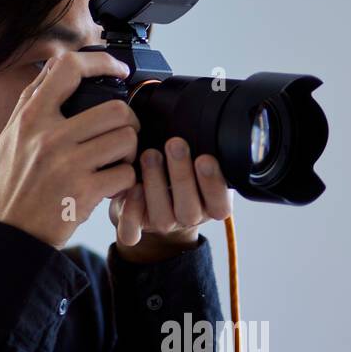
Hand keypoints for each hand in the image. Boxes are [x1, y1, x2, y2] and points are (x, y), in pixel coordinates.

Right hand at [0, 52, 139, 248]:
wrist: (9, 233)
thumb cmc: (11, 185)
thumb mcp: (10, 137)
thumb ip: (32, 102)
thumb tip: (55, 69)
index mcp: (30, 117)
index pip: (68, 67)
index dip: (101, 61)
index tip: (118, 69)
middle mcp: (48, 136)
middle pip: (116, 108)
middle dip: (128, 122)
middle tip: (121, 134)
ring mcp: (67, 163)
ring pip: (127, 139)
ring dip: (128, 153)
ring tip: (114, 162)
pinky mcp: (84, 191)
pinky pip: (125, 174)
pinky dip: (125, 182)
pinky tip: (110, 186)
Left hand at [109, 137, 232, 262]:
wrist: (153, 197)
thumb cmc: (179, 171)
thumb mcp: (198, 162)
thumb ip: (205, 151)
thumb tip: (209, 119)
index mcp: (211, 206)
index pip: (219, 204)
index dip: (213, 184)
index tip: (205, 158)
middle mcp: (188, 218)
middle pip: (189, 209)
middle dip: (182, 175)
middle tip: (175, 144)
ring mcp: (162, 225)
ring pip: (161, 217)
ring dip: (155, 185)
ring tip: (150, 154)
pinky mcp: (136, 228)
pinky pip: (132, 232)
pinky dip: (131, 214)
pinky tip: (132, 187)